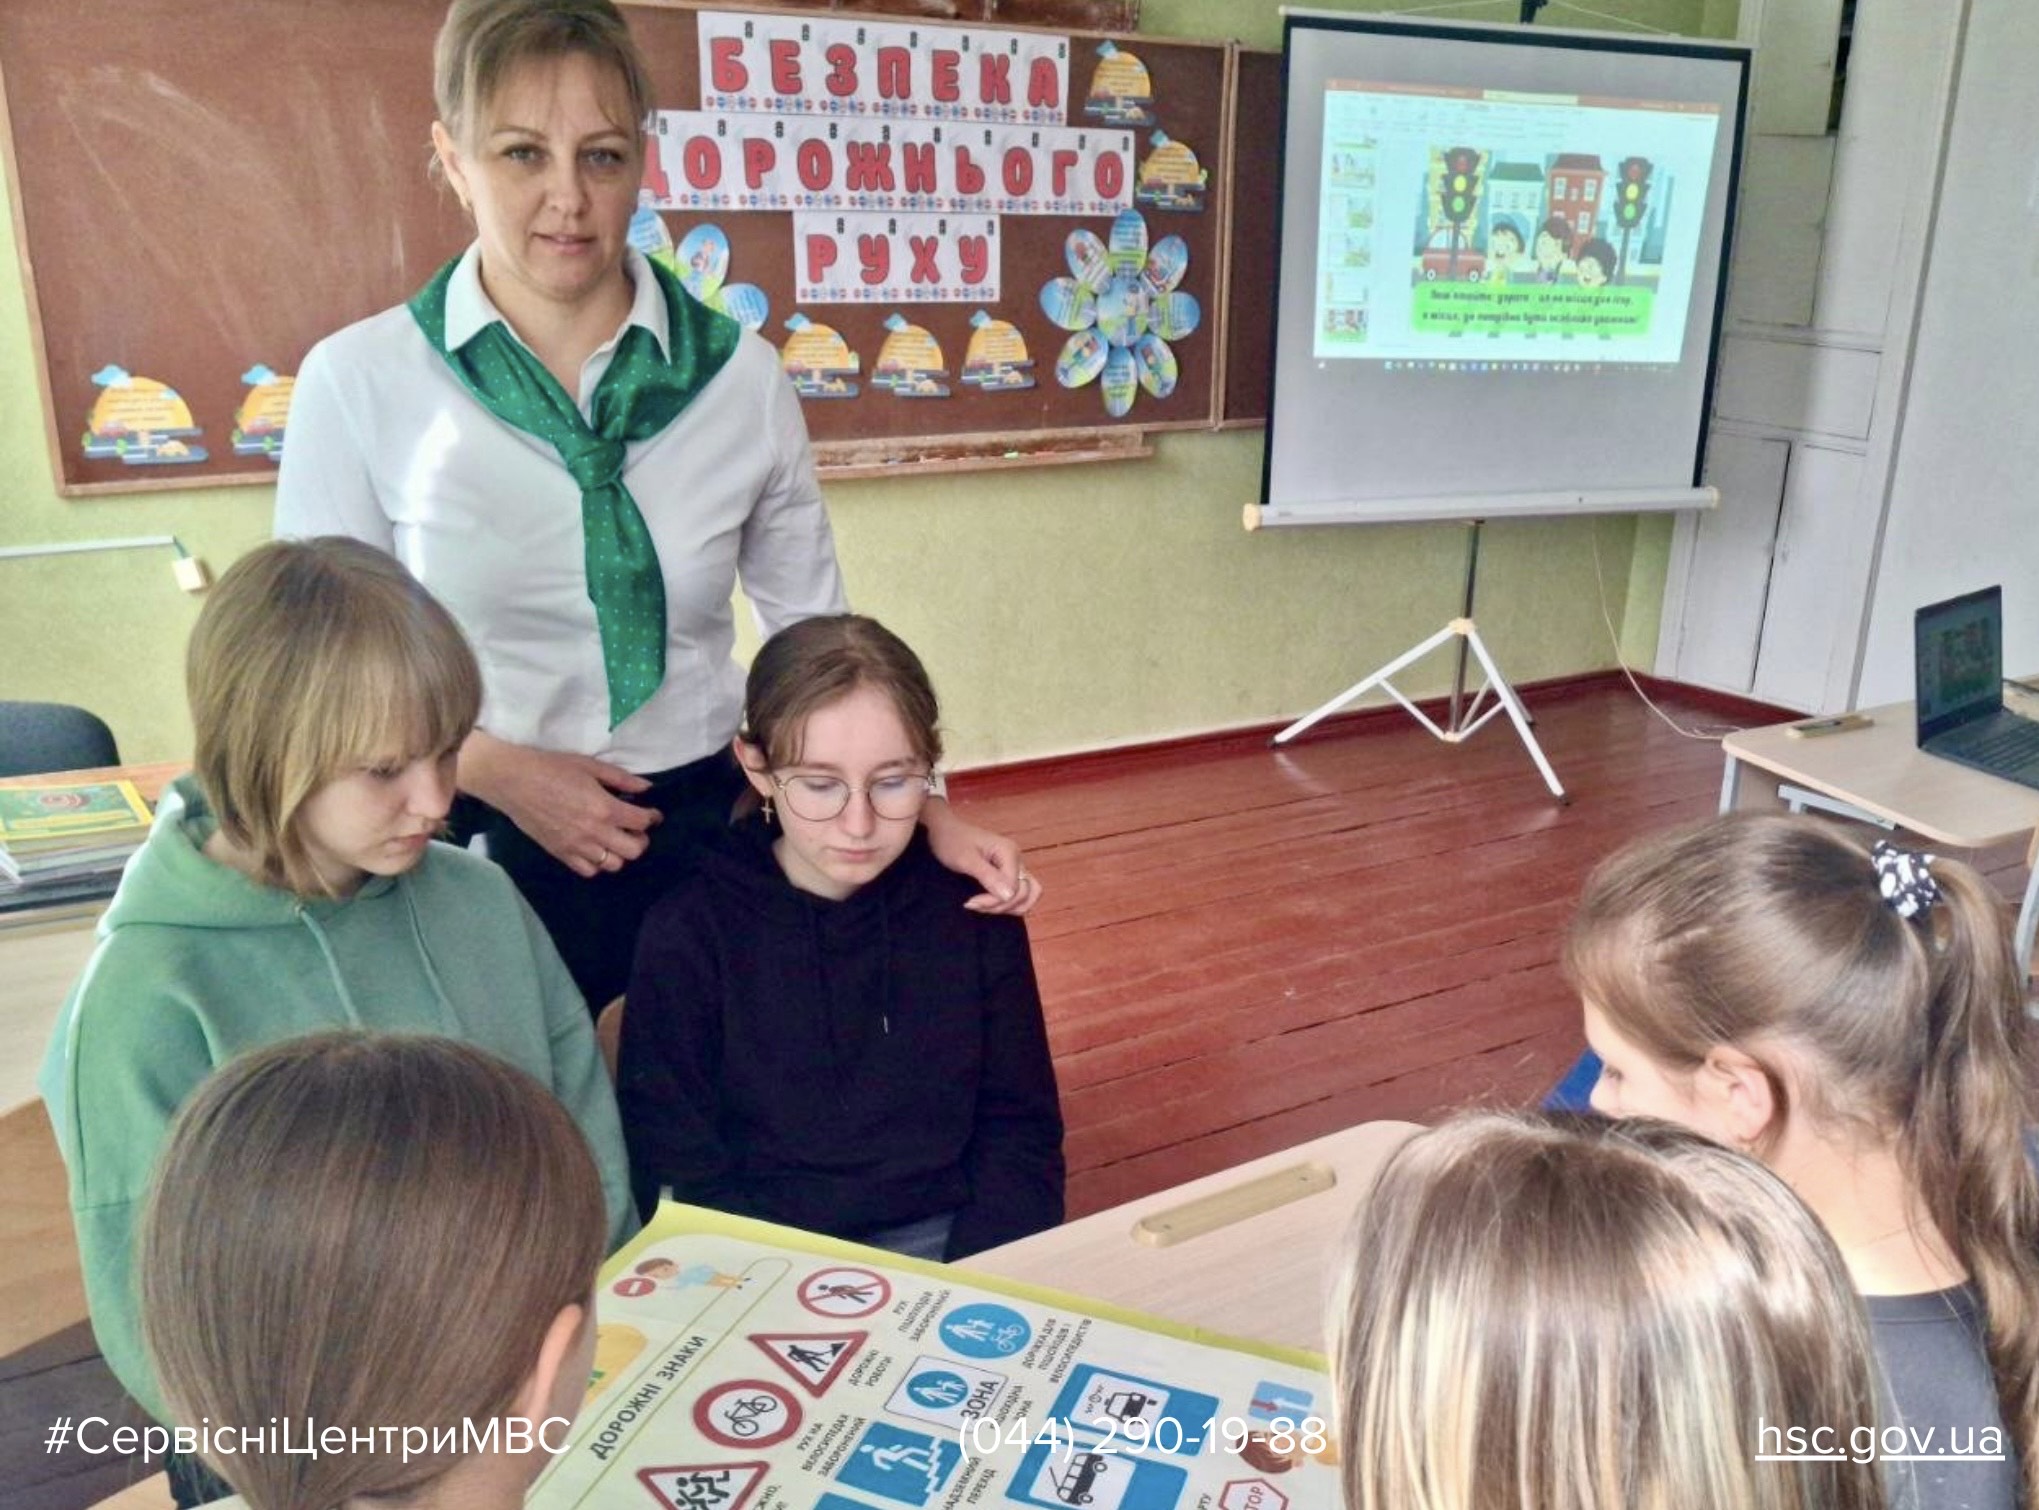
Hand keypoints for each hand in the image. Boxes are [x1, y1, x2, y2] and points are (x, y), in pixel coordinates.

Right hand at [459, 730, 660, 878]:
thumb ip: (621, 779)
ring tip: (615, 839)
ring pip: (613, 864)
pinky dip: (597, 863)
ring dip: (620, 853)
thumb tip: (647, 788)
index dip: (652, 817)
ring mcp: (577, 846)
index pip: (642, 822)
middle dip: (641, 839)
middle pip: (634, 850)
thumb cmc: (552, 768)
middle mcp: (595, 832)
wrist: (513, 781)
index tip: (652, 813)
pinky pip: (588, 871)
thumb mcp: (591, 766)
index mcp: (604, 808)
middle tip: (635, 828)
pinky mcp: (561, 854)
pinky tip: (595, 849)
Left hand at [922, 797, 1041, 915]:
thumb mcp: (965, 860)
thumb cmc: (951, 841)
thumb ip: (988, 876)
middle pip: (1024, 893)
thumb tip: (1009, 896)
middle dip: (1000, 905)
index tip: (970, 902)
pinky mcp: (1008, 872)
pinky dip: (1007, 903)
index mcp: (1009, 852)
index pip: (1013, 888)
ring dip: (1006, 906)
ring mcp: (1014, 866)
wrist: (944, 830)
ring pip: (1026, 895)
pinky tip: (987, 903)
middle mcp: (1016, 858)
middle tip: (973, 904)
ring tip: (981, 905)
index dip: (994, 900)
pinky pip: (1018, 893)